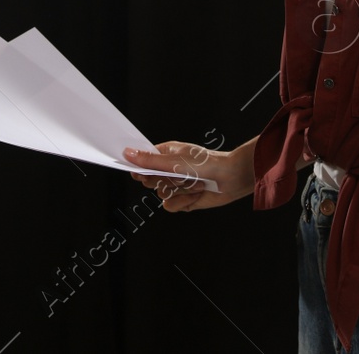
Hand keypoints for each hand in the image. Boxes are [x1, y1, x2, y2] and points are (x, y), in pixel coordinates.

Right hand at [124, 141, 254, 211]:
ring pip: (160, 195)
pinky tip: (195, 193)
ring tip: (193, 183)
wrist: (230, 178)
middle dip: (162, 181)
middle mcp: (169, 170)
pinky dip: (183, 201)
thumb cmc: (206, 163)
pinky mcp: (184, 199)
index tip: (139, 173)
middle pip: (149, 181)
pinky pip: (171, 206)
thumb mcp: (174, 161)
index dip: (140, 169)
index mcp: (165, 155)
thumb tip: (127, 153)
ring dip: (178, 190)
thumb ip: (149, 160)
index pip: (143, 162)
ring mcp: (176, 185)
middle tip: (176, 176)